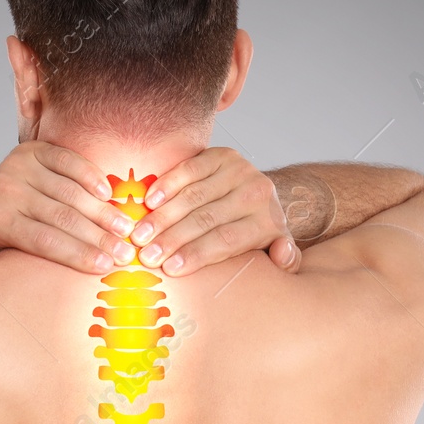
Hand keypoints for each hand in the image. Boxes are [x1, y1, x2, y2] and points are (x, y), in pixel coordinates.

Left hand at [0, 141, 139, 273]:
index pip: (45, 241)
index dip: (78, 254)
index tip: (106, 266)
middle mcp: (8, 190)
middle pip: (62, 218)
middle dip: (98, 237)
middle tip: (126, 252)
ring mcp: (21, 167)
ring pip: (70, 192)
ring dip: (102, 211)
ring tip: (126, 229)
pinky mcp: (34, 149)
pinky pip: (69, 161)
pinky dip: (92, 177)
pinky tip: (110, 195)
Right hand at [131, 147, 301, 276]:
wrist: (262, 193)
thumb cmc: (258, 232)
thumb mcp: (276, 250)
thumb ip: (285, 260)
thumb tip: (283, 255)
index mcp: (268, 222)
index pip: (226, 240)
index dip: (196, 254)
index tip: (169, 268)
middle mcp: (256, 193)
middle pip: (207, 219)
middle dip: (173, 238)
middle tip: (146, 255)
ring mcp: (239, 171)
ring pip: (194, 195)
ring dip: (163, 216)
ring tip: (139, 234)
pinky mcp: (222, 155)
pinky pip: (189, 169)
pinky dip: (167, 184)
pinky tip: (148, 201)